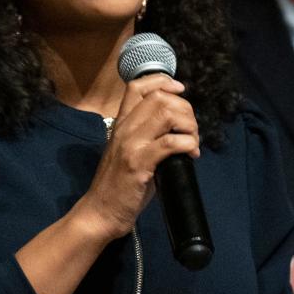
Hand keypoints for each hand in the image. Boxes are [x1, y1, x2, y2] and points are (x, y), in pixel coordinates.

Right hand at [76, 76, 199, 240]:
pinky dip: (188, 144)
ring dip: (189, 126)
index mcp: (121, 123)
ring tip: (192, 143)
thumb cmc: (117, 185)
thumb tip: (177, 127)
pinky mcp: (139, 163)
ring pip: (167, 114)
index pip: (137, 86)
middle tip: (191, 130)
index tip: (180, 90)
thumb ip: (146, 135)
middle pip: (160, 97)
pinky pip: (170, 142)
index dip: (163, 81)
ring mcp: (131, 145)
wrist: (100, 212)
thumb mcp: (128, 152)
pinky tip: (191, 155)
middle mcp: (124, 128)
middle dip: (185, 109)